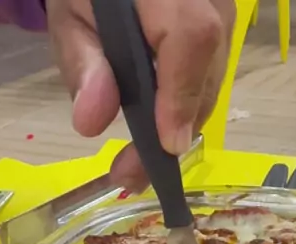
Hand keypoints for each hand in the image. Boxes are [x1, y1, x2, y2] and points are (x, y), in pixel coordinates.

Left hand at [46, 0, 236, 190]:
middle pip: (208, 69)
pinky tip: (154, 135)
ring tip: (135, 166)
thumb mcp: (70, 16)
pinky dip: (183, 109)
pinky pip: (211, 77)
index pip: (192, 35)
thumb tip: (91, 122)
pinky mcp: (224, 29)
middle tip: (131, 175)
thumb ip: (82, 63)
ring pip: (214, 80)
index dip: (183, 95)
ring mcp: (224, 11)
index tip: (167, 147)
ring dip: (179, 127)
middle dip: (174, 129)